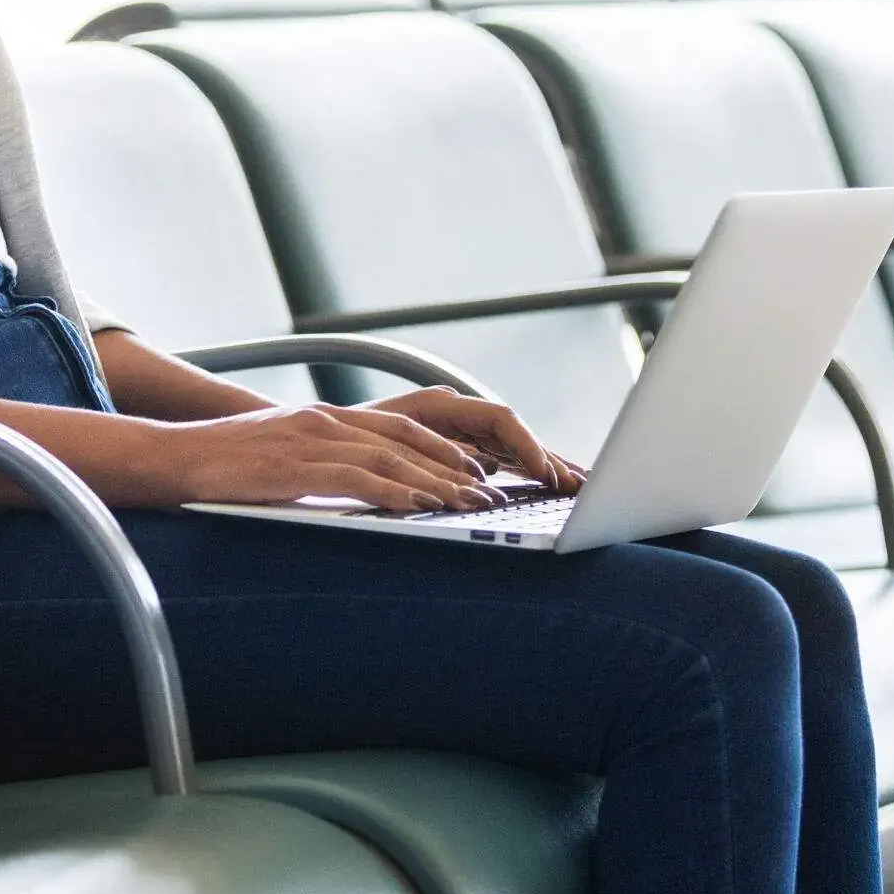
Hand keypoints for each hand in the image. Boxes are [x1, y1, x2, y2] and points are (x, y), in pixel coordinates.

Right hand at [148, 403, 513, 513]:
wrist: (173, 456)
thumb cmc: (223, 465)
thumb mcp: (281, 455)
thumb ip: (320, 465)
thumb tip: (357, 491)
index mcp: (326, 418)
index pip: (401, 428)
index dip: (442, 449)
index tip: (473, 472)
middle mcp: (326, 421)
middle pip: (407, 439)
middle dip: (452, 466)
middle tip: (487, 492)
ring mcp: (312, 439)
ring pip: (390, 457)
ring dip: (434, 481)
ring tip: (468, 504)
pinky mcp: (296, 465)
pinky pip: (356, 478)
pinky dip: (394, 491)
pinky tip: (419, 507)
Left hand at [361, 389, 585, 495]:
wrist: (311, 439)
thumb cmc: (341, 436)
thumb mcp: (379, 442)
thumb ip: (422, 454)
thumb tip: (468, 472)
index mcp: (440, 405)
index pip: (498, 418)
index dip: (526, 444)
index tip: (544, 472)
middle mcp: (455, 416)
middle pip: (515, 435)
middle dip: (549, 458)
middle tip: (582, 485)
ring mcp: (458, 435)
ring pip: (513, 450)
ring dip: (546, 467)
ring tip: (580, 487)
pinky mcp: (457, 454)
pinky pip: (501, 461)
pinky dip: (527, 474)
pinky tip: (550, 488)